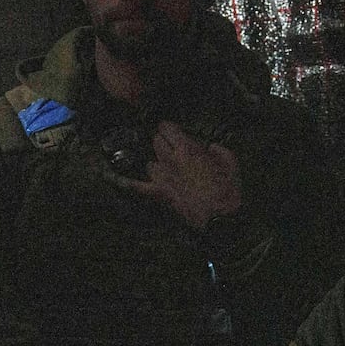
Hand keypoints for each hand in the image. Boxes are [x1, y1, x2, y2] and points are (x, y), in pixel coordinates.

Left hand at [112, 121, 241, 229]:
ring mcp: (162, 177)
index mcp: (187, 149)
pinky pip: (138, 186)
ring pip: (150, 162)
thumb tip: (211, 147)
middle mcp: (170, 160)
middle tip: (169, 146)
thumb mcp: (231, 163)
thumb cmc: (227, 190)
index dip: (168, 128)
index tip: (170, 129)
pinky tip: (114, 178)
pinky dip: (128, 183)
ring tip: (164, 166)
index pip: (167, 128)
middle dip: (162, 141)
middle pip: (156, 142)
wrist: (219, 218)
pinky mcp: (158, 193)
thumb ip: (218, 150)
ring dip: (156, 162)